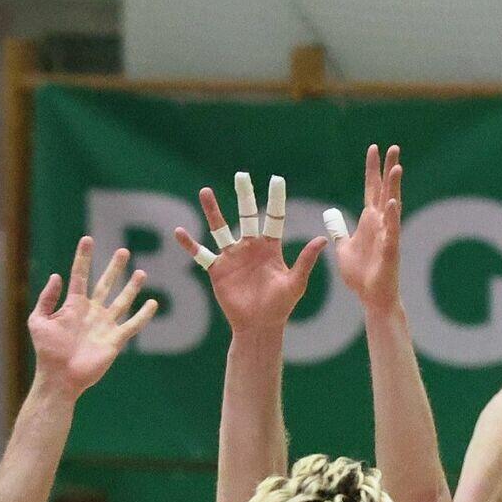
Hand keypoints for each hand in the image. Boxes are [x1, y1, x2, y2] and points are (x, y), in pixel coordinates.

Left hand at [29, 238, 157, 396]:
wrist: (60, 377)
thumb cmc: (46, 352)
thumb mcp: (38, 321)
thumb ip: (47, 298)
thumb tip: (57, 276)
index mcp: (73, 305)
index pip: (80, 275)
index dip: (83, 257)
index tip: (88, 239)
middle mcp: (91, 312)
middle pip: (105, 284)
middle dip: (114, 268)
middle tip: (123, 250)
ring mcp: (105, 325)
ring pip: (122, 301)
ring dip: (131, 287)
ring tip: (141, 272)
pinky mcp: (115, 340)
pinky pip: (132, 325)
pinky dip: (143, 315)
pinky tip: (152, 303)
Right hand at [174, 173, 325, 332]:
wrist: (260, 325)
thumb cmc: (280, 306)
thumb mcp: (295, 282)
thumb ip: (305, 260)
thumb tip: (323, 239)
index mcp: (270, 248)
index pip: (273, 218)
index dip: (275, 200)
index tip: (276, 179)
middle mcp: (250, 247)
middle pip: (246, 216)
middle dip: (244, 196)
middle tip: (241, 175)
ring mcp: (232, 257)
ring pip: (220, 229)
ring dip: (213, 211)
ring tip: (205, 192)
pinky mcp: (217, 270)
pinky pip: (201, 254)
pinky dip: (190, 244)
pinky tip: (179, 232)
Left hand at [327, 144, 402, 313]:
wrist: (371, 297)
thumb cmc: (360, 275)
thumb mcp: (344, 249)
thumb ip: (339, 232)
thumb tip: (332, 219)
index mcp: (369, 221)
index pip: (370, 188)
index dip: (371, 169)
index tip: (373, 148)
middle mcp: (380, 223)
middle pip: (384, 190)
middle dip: (388, 169)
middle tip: (394, 147)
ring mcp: (387, 235)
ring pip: (391, 206)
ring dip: (394, 187)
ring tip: (397, 167)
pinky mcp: (390, 250)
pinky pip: (391, 231)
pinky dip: (391, 217)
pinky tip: (392, 202)